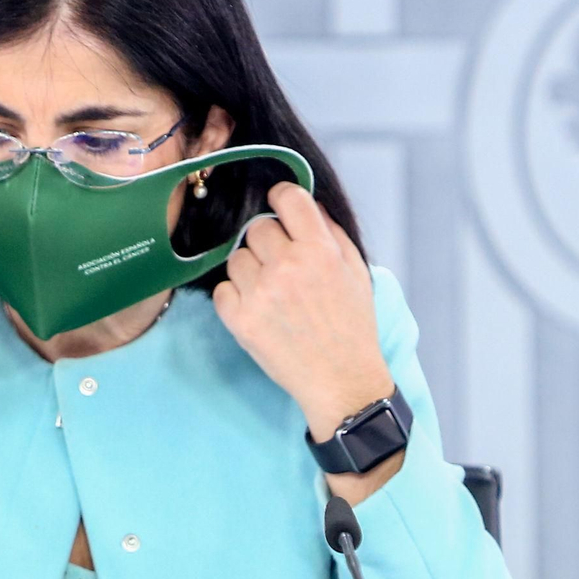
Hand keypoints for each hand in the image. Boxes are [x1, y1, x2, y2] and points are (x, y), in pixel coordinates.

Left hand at [213, 182, 392, 442]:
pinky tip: (258, 311)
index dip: (281, 198)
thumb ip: (331, 232)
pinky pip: (223, 290)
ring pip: (237, 258)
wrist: (342, 380)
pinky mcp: (240, 320)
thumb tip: (306, 204)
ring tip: (272, 293)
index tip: (279, 208)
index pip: (288, 198)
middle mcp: (287, 267)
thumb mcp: (356, 271)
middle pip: (257, 228)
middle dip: (268, 243)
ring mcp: (260, 293)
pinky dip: (235, 298)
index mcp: (320, 250)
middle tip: (282, 267)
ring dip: (250, 271)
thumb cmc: (352, 327)